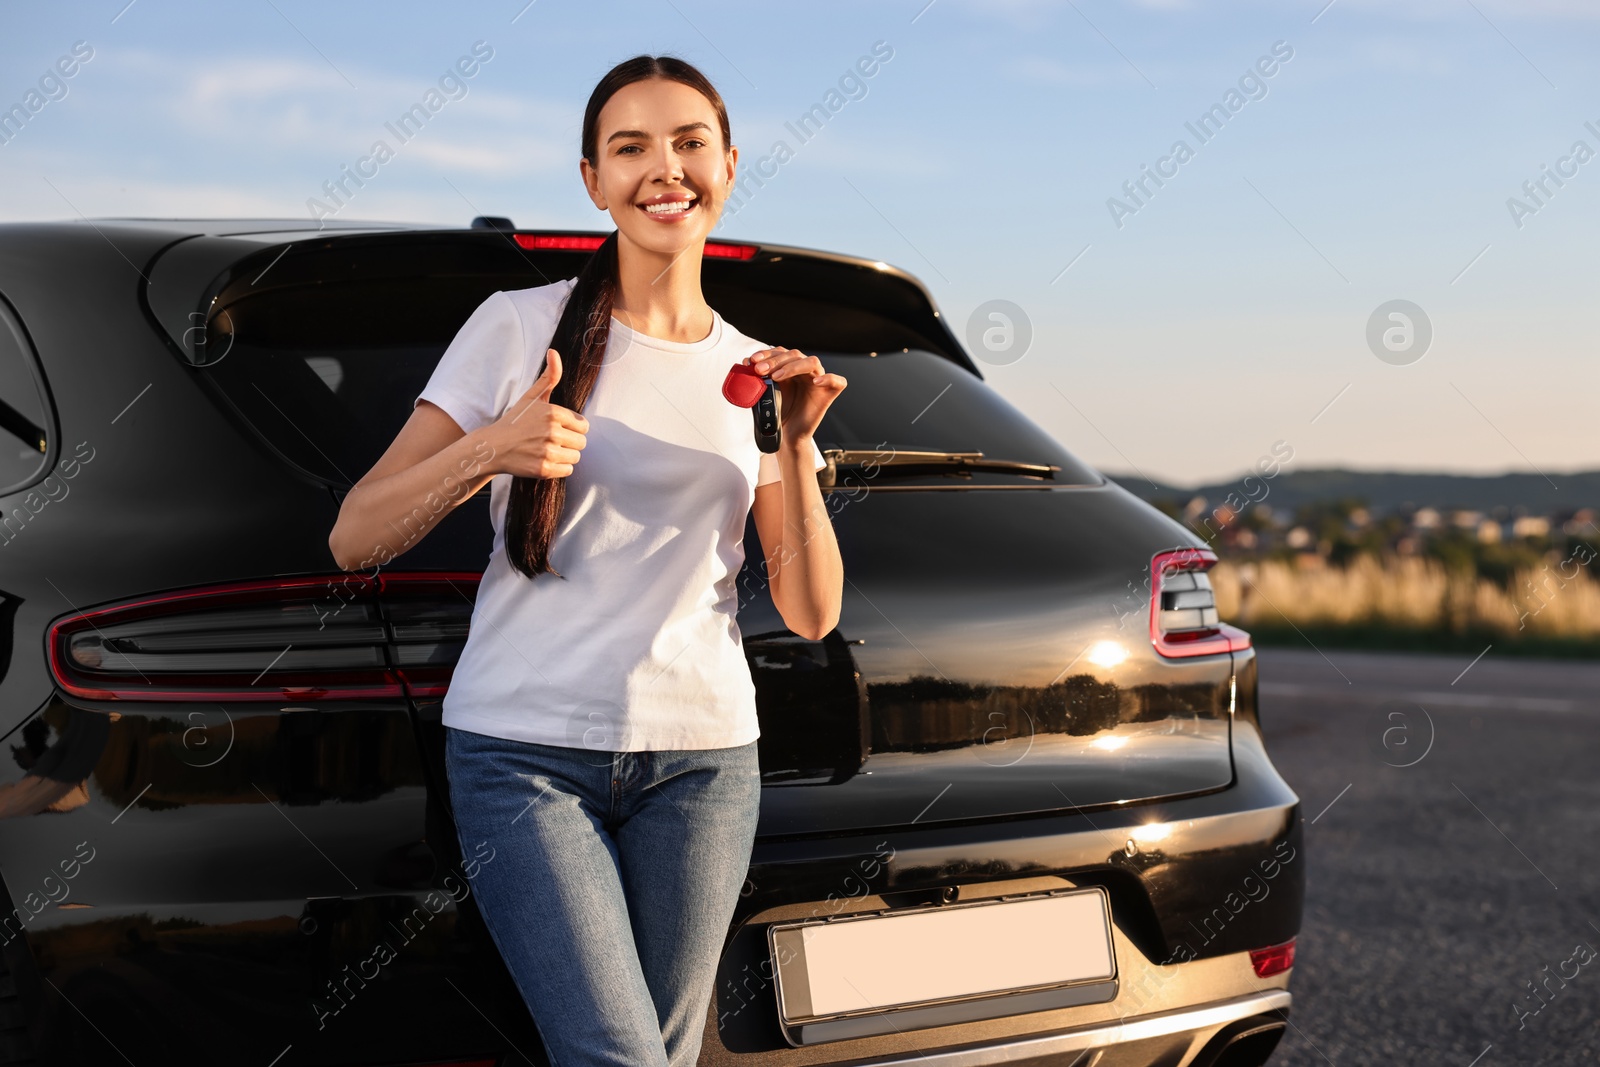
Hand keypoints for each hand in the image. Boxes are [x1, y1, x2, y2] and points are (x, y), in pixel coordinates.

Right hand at [488, 348, 588, 478]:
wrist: (493, 447)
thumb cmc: (515, 421)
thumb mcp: (532, 397)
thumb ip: (549, 376)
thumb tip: (554, 351)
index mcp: (554, 412)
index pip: (583, 425)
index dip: (572, 428)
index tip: (557, 429)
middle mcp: (552, 431)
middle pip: (582, 442)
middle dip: (570, 443)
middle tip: (551, 441)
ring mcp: (547, 451)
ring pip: (576, 457)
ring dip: (565, 456)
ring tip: (547, 450)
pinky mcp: (543, 469)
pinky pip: (568, 471)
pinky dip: (559, 468)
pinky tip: (544, 461)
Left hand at [743, 347, 846, 440]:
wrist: (786, 435)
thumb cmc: (778, 413)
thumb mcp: (764, 393)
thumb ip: (757, 378)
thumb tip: (746, 362)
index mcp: (790, 368)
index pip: (781, 352)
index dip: (767, 354)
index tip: (751, 361)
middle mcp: (805, 371)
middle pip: (794, 355)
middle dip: (775, 361)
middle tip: (759, 370)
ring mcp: (819, 380)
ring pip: (812, 362)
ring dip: (792, 366)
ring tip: (776, 376)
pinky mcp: (829, 393)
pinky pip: (837, 380)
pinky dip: (828, 378)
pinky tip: (816, 381)